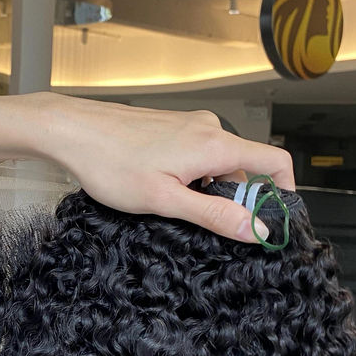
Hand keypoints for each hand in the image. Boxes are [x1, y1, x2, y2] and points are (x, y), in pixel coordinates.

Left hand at [0, 90, 294, 243]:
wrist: (73, 131)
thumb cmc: (111, 164)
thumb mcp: (166, 201)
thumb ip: (214, 214)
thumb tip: (257, 229)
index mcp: (215, 144)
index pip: (275, 162)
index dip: (283, 193)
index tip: (272, 221)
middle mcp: (209, 129)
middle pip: (245, 168)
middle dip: (233, 199)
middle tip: (202, 224)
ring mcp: (190, 127)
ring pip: (217, 164)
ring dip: (205, 190)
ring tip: (169, 204)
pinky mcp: (172, 129)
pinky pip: (197, 157)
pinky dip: (190, 178)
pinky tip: (159, 189)